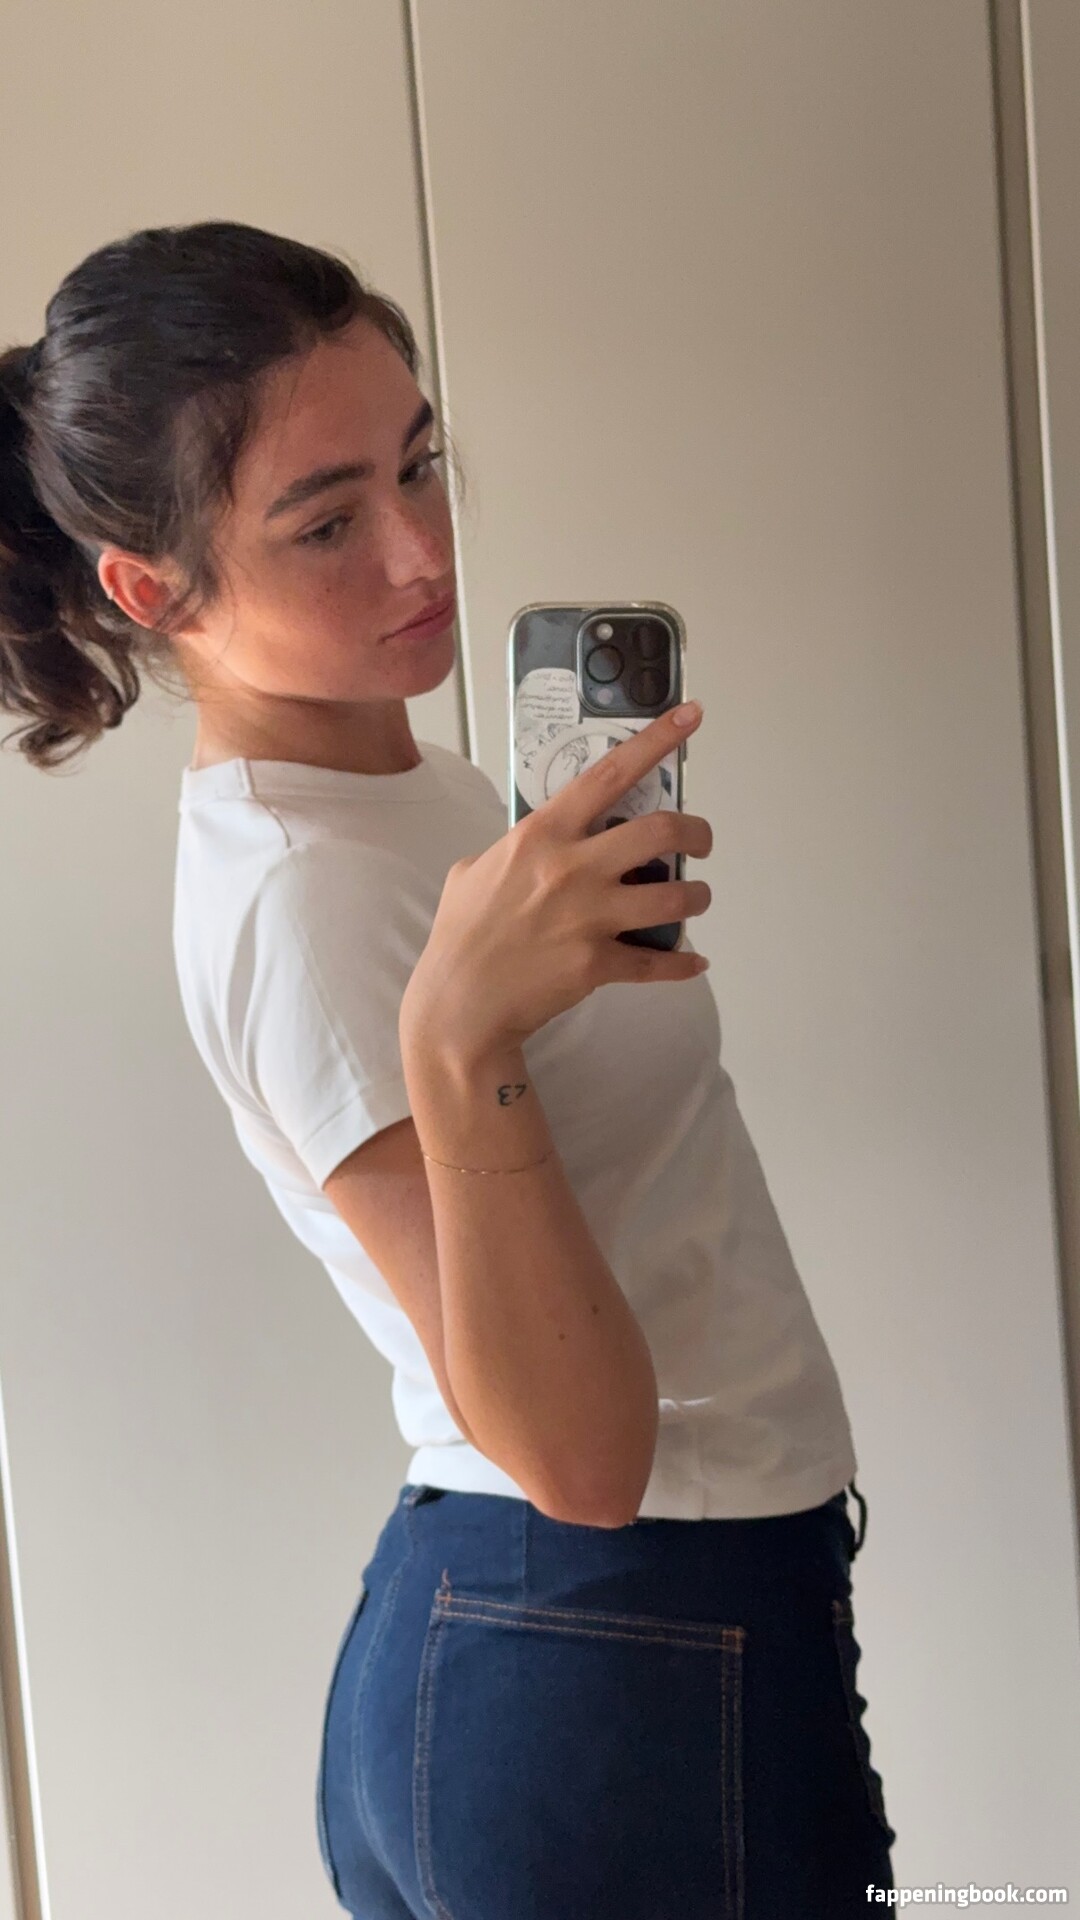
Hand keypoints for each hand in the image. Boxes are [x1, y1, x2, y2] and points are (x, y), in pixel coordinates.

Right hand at [399, 702, 711, 1058]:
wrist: (460, 1004)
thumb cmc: (462, 934)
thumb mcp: (475, 869)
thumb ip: (515, 847)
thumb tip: (540, 840)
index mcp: (542, 835)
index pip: (609, 773)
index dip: (656, 740)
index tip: (691, 716)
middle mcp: (571, 869)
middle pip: (661, 831)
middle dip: (696, 832)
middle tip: (700, 842)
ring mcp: (588, 917)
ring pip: (675, 896)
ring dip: (696, 894)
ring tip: (692, 897)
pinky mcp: (598, 964)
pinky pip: (660, 962)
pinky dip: (684, 963)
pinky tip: (692, 961)